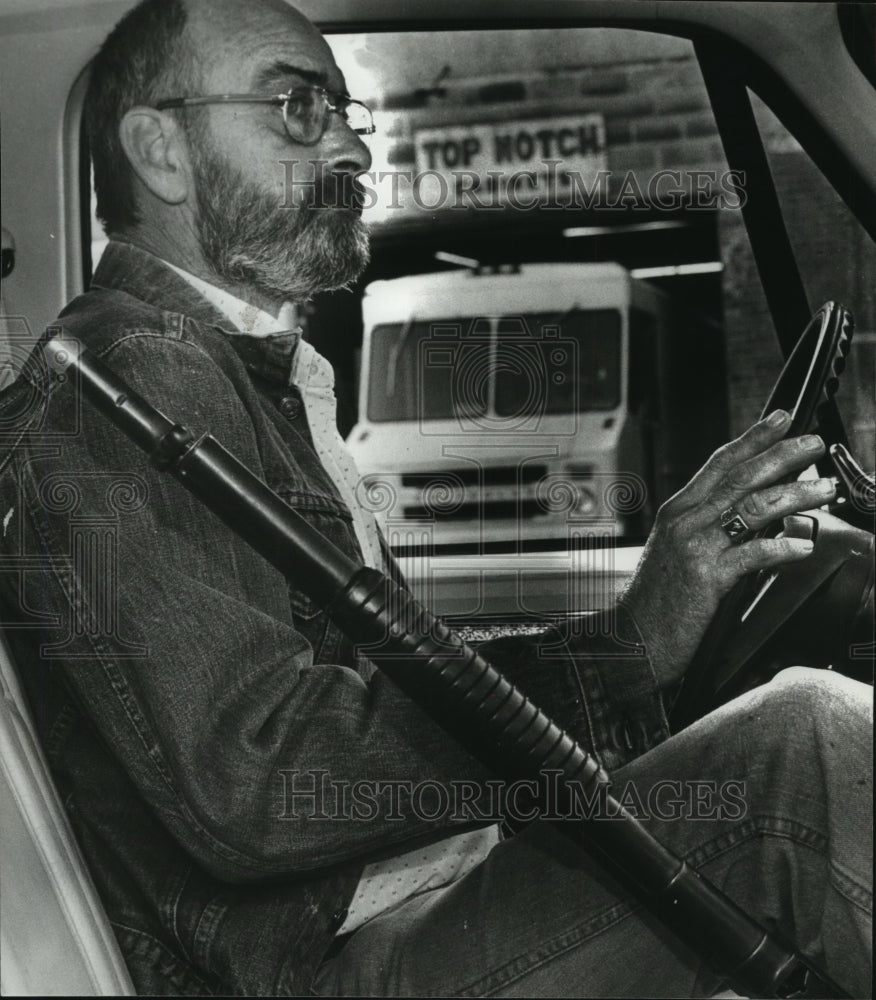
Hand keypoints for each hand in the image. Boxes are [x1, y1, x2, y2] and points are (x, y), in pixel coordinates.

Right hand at [618, 410, 835, 686]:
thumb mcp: (677, 552)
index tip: (781, 419)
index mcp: (678, 511)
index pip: (719, 463)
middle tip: (814, 444)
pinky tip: (803, 545)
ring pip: (751, 508)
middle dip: (782, 455)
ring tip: (825, 491)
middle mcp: (684, 521)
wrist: (632, 639)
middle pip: (740, 477)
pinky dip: (781, 547)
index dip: (752, 438)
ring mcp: (694, 547)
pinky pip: (751, 554)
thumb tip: (756, 509)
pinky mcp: (705, 577)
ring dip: (794, 495)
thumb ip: (709, 527)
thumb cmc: (657, 601)